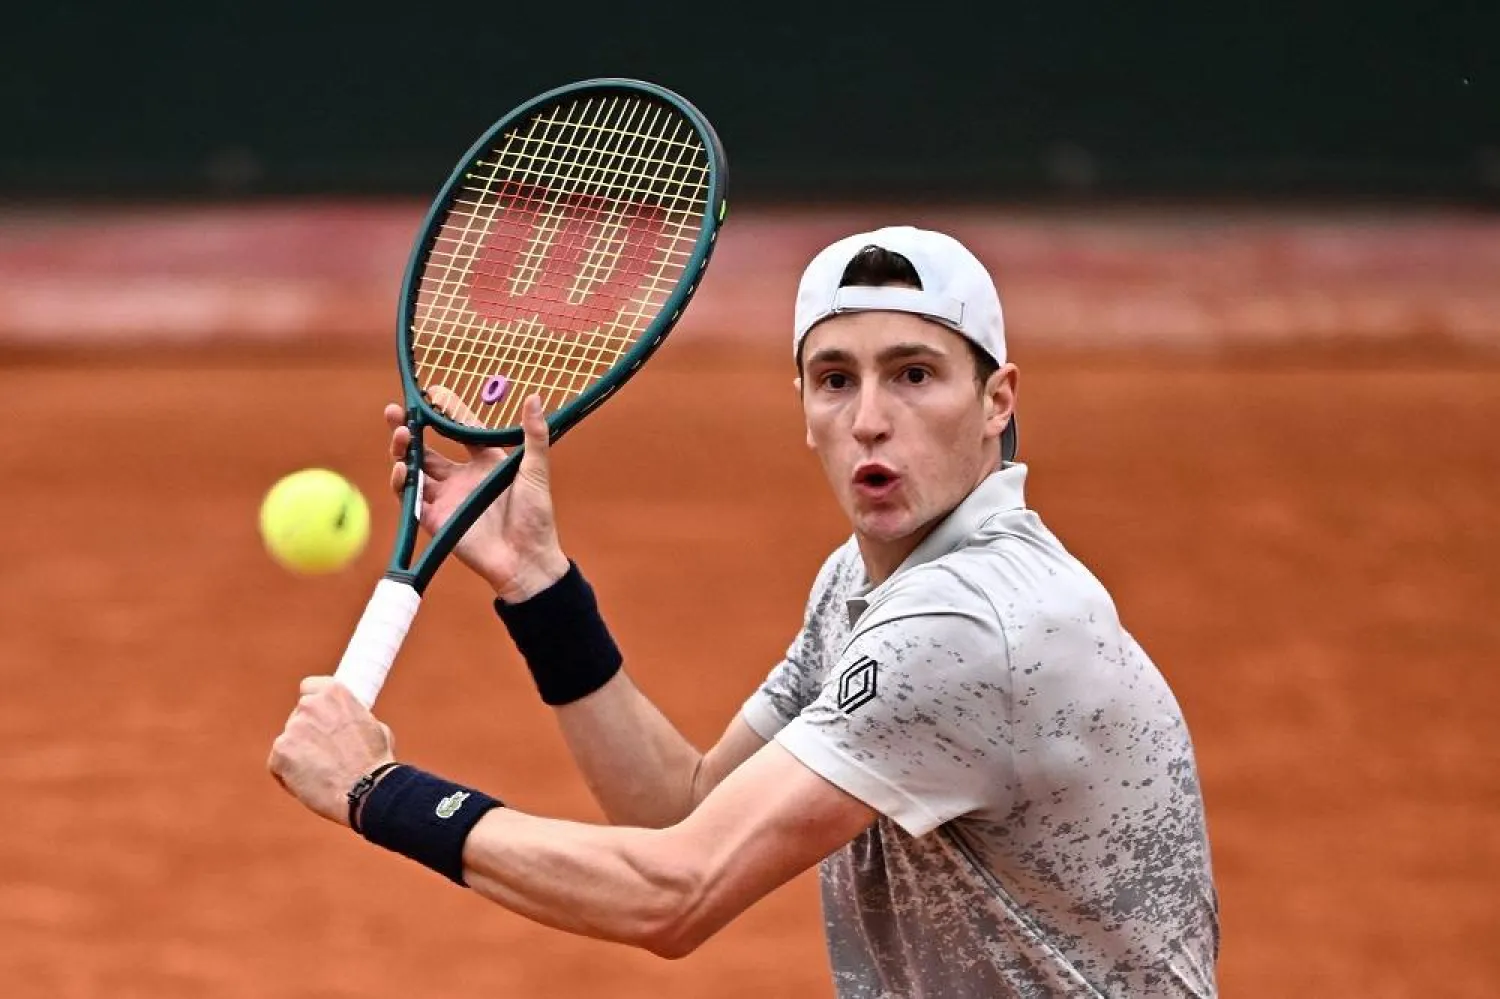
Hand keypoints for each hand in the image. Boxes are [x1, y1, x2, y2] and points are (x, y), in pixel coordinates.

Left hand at [267, 677, 394, 825]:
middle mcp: (309, 706)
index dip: (313, 702)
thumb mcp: (375, 726)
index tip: (317, 715)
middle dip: (306, 733)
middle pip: (297, 717)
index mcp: (334, 693)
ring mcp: (292, 729)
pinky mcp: (279, 754)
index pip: (309, 687)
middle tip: (323, 754)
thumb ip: (354, 718)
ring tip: (321, 774)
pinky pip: (278, 763)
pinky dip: (289, 774)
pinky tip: (309, 784)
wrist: (366, 790)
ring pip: (288, 742)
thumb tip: (348, 723)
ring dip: (299, 754)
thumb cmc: (376, 762)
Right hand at [386, 391, 569, 602]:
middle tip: (393, 410)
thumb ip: (534, 436)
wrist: (526, 560)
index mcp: (486, 461)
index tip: (433, 391)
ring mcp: (446, 497)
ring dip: (402, 450)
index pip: (461, 430)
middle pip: (428, 446)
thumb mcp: (536, 471)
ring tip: (399, 434)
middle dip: (408, 427)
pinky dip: (402, 482)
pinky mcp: (435, 519)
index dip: (446, 410)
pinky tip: (401, 467)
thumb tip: (534, 398)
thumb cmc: (535, 516)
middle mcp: (462, 477)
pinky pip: (411, 497)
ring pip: (415, 468)